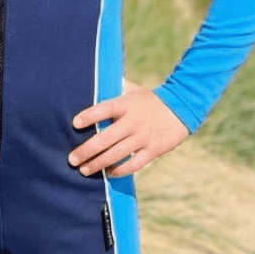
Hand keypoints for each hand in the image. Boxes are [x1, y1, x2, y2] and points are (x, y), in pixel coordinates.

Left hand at [68, 80, 189, 177]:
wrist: (182, 108)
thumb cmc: (150, 100)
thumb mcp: (134, 90)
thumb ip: (115, 88)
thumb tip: (96, 80)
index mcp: (127, 105)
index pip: (105, 109)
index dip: (90, 116)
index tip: (75, 124)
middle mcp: (134, 122)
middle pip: (107, 138)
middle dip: (87, 150)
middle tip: (72, 159)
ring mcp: (143, 137)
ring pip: (117, 154)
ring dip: (98, 163)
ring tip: (84, 170)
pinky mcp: (153, 150)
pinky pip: (134, 164)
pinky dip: (120, 170)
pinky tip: (108, 173)